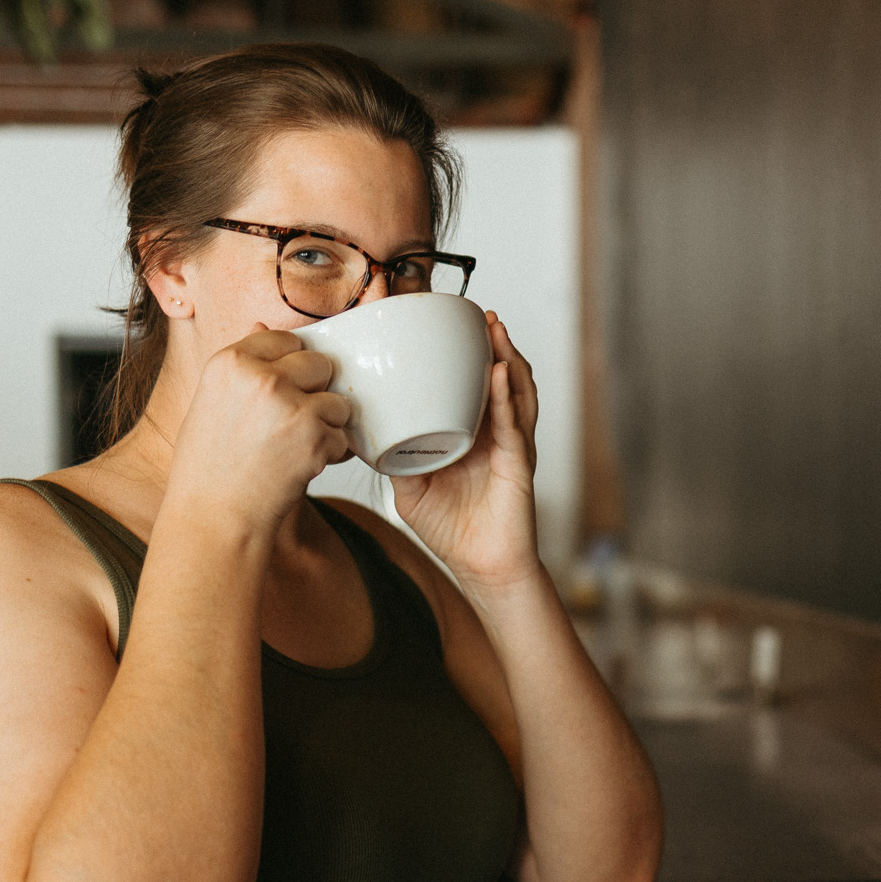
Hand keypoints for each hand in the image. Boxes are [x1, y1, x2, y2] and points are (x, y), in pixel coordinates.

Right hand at [165, 327, 351, 537]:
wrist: (215, 518)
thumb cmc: (208, 468)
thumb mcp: (210, 403)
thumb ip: (241, 367)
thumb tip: (262, 326)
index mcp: (230, 361)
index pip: (285, 340)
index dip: (292, 365)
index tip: (284, 389)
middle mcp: (261, 377)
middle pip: (319, 364)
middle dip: (316, 391)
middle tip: (294, 422)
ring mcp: (291, 406)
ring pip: (337, 401)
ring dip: (328, 424)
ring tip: (297, 447)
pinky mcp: (315, 437)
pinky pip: (343, 436)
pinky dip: (331, 454)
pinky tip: (302, 466)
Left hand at [390, 314, 539, 592]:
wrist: (481, 568)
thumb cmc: (452, 531)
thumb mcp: (410, 490)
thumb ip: (392, 460)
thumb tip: (362, 434)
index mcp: (472, 433)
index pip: (472, 385)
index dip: (467, 356)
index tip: (450, 326)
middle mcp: (494, 433)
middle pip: (499, 377)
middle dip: (491, 343)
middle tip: (477, 313)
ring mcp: (510, 445)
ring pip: (515, 391)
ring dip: (506, 356)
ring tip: (494, 328)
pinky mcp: (518, 463)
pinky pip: (514, 423)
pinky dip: (507, 396)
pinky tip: (499, 373)